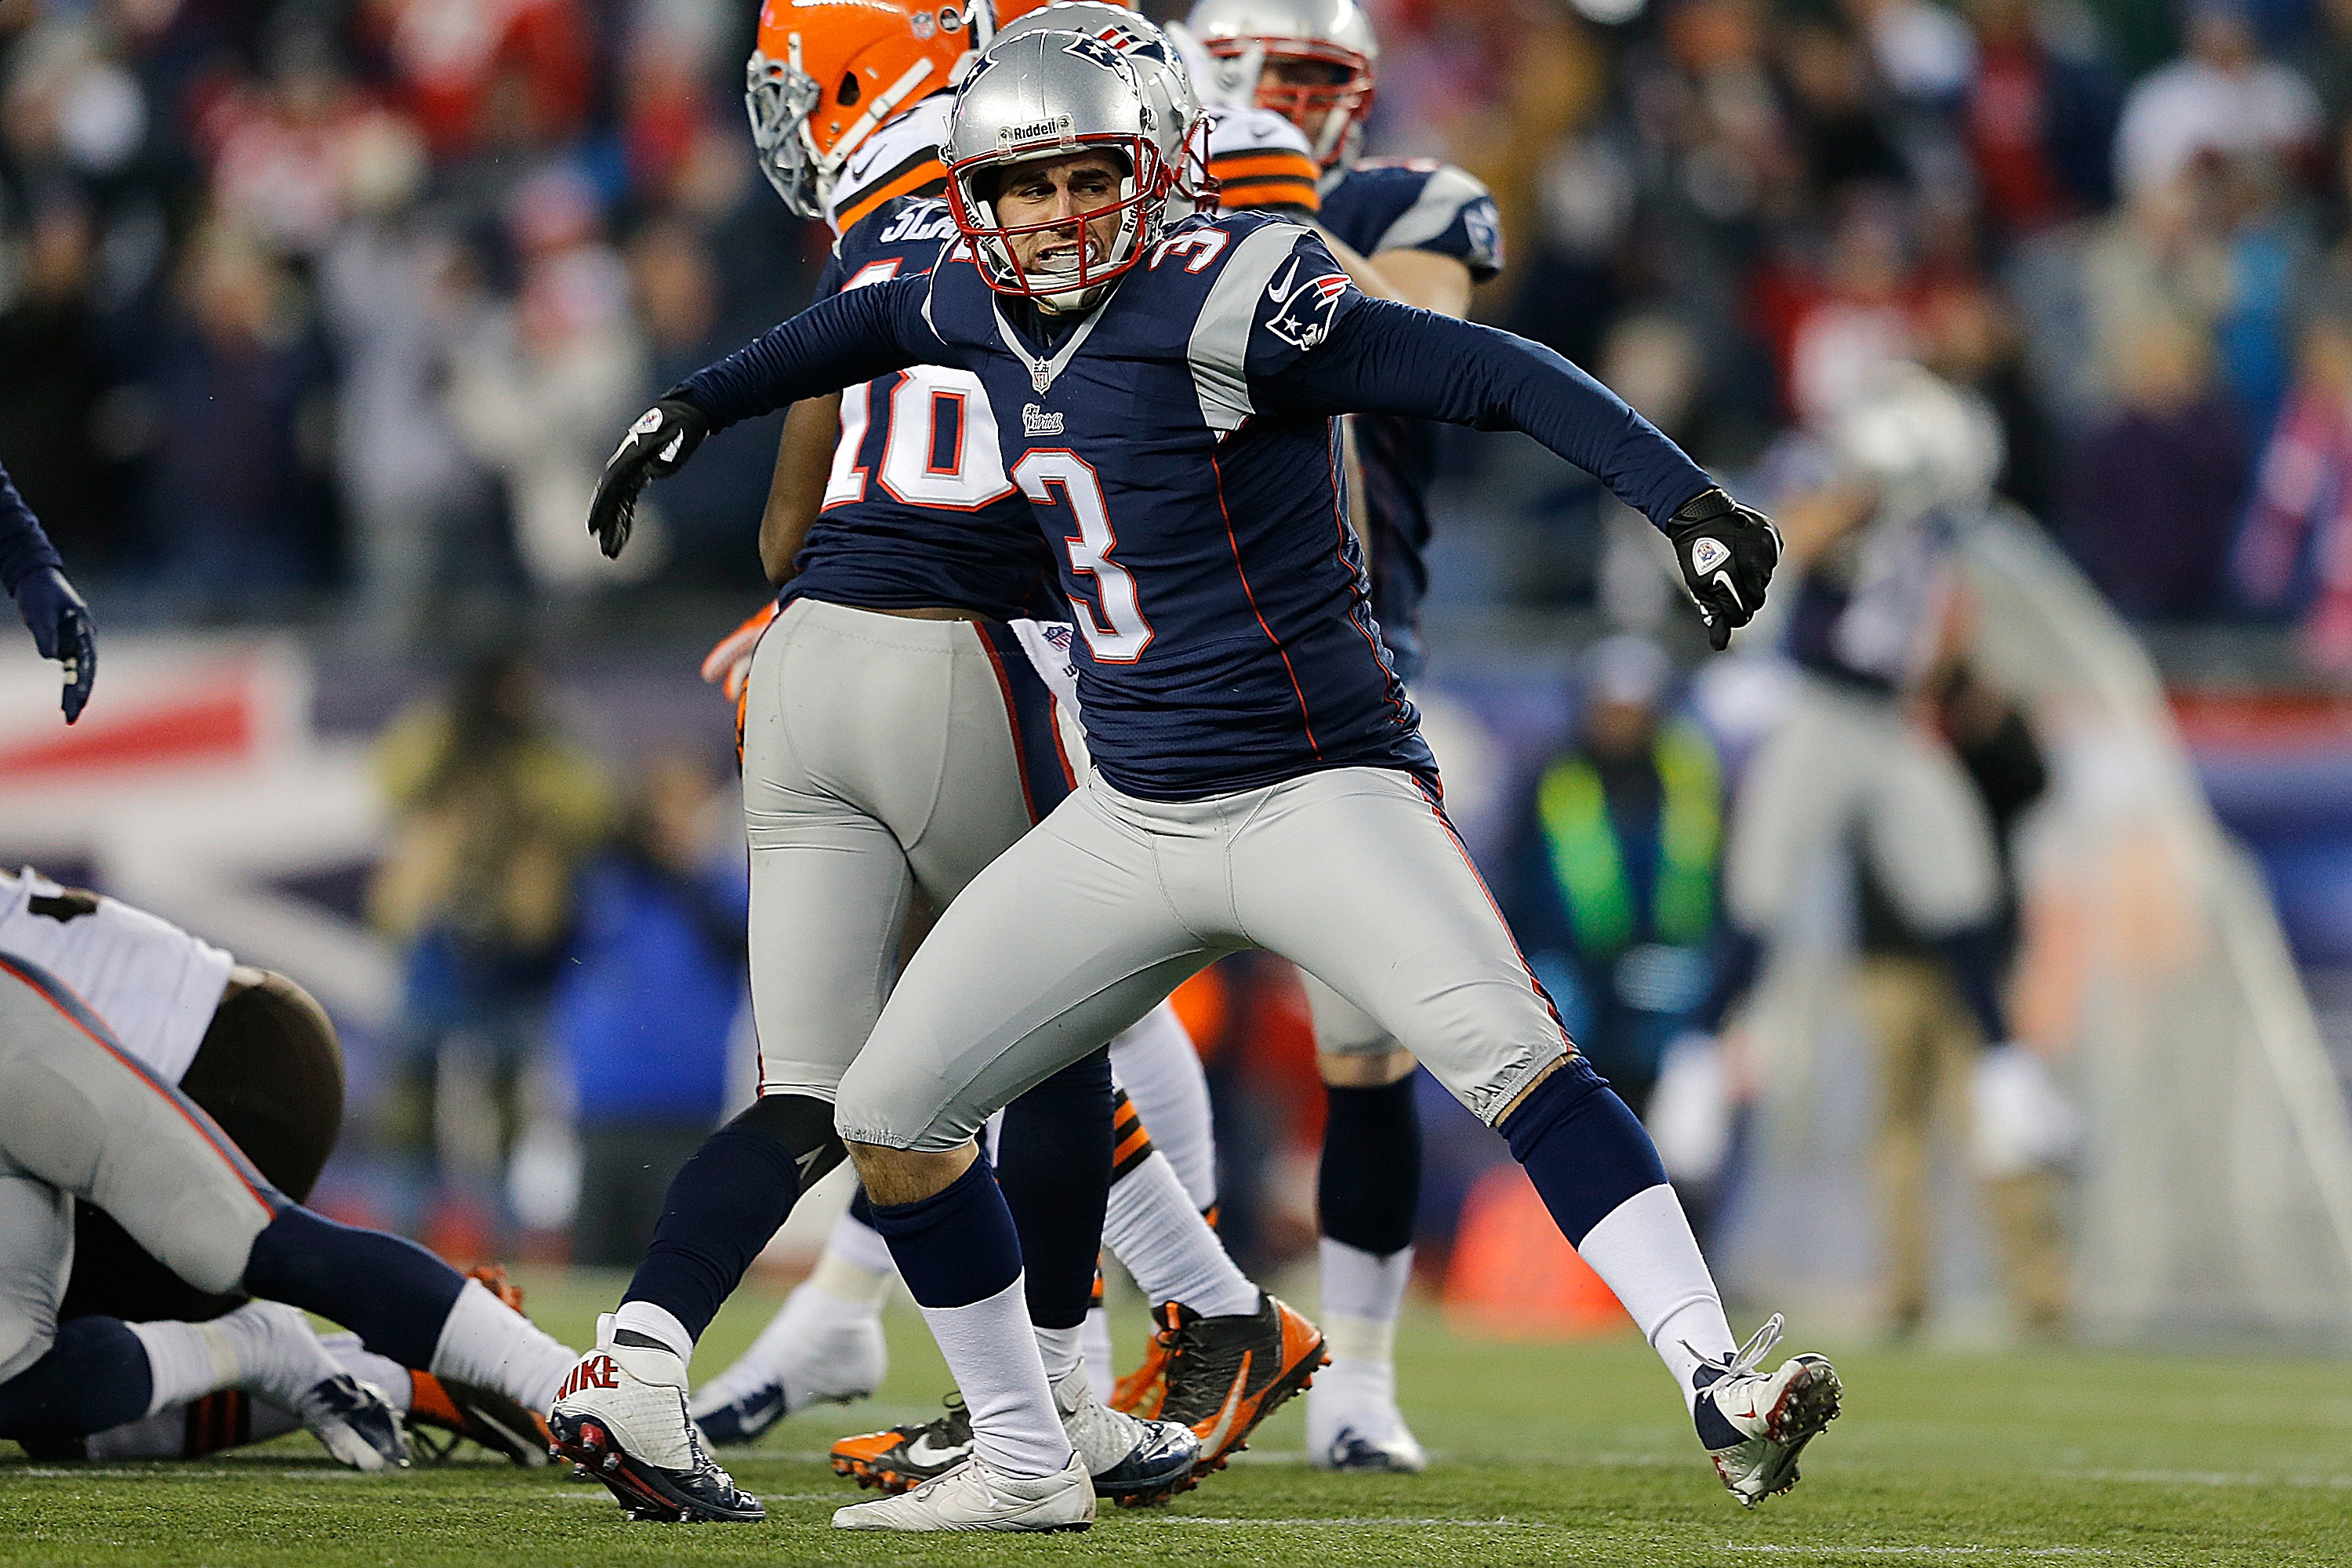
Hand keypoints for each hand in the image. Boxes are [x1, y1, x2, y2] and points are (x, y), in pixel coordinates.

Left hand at [14, 566, 95, 722]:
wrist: (36, 577)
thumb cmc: (40, 592)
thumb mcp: (40, 612)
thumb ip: (45, 634)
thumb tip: (51, 658)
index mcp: (84, 629)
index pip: (86, 661)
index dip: (83, 683)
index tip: (79, 702)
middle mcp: (85, 639)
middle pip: (86, 672)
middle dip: (79, 696)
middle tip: (72, 718)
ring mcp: (77, 643)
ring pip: (79, 674)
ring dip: (74, 694)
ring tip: (69, 716)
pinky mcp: (66, 645)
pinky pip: (70, 670)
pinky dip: (68, 686)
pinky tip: (64, 702)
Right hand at [589, 397, 707, 558]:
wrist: (688, 411)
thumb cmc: (686, 425)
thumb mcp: (682, 438)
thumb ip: (667, 457)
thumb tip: (651, 473)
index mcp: (632, 455)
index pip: (611, 485)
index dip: (601, 507)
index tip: (593, 528)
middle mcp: (627, 463)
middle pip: (611, 498)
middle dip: (606, 524)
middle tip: (603, 549)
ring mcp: (631, 469)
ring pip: (619, 502)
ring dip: (615, 526)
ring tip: (611, 551)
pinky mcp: (639, 474)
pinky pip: (628, 499)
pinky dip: (625, 517)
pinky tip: (622, 534)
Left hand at [1668, 487, 1781, 651]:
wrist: (1701, 515)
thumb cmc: (1696, 555)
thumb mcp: (1701, 587)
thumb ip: (1715, 616)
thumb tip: (1719, 646)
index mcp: (1732, 582)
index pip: (1744, 614)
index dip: (1734, 614)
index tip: (1728, 607)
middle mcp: (1752, 566)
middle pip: (1758, 598)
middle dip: (1744, 596)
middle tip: (1731, 583)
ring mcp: (1764, 549)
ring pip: (1766, 578)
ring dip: (1753, 575)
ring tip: (1735, 562)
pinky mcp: (1772, 535)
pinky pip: (1772, 557)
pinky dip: (1761, 557)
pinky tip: (1745, 549)